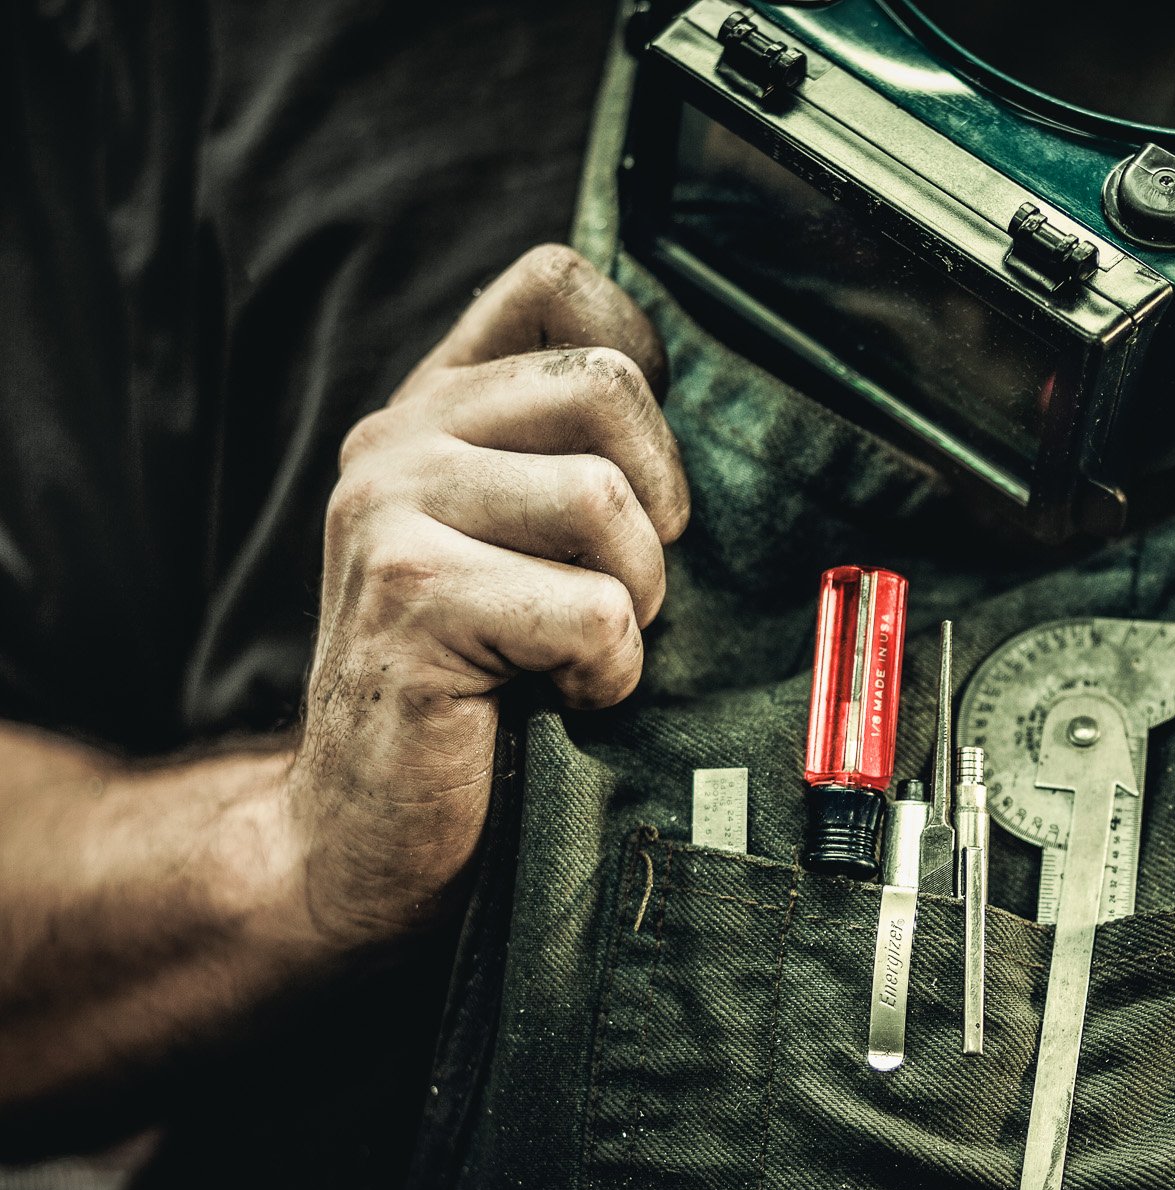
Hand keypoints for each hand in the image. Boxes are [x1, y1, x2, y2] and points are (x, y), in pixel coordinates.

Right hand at [293, 244, 686, 950]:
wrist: (367, 831)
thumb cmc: (481, 690)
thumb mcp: (527, 547)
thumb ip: (576, 456)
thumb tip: (716, 401)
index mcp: (435, 408)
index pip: (555, 282)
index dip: (640, 359)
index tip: (643, 471)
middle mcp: (396, 438)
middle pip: (608, 386)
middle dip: (657, 509)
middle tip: (623, 591)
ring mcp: (388, 511)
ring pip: (605, 500)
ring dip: (636, 602)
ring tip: (582, 652)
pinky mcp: (410, 598)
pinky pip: (594, 609)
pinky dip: (610, 673)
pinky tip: (562, 697)